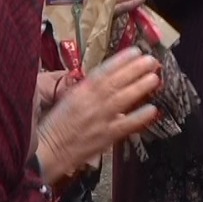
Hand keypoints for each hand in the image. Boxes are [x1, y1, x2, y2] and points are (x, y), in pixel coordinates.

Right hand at [35, 48, 159, 182]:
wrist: (48, 150)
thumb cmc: (56, 124)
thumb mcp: (67, 99)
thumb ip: (86, 90)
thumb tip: (106, 81)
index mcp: (80, 90)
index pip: (103, 71)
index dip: (121, 60)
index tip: (135, 51)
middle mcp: (91, 101)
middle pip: (117, 82)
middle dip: (135, 69)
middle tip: (151, 60)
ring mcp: (100, 119)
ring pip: (123, 99)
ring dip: (140, 87)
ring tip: (154, 77)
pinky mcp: (105, 136)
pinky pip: (126, 125)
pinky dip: (139, 117)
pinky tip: (152, 109)